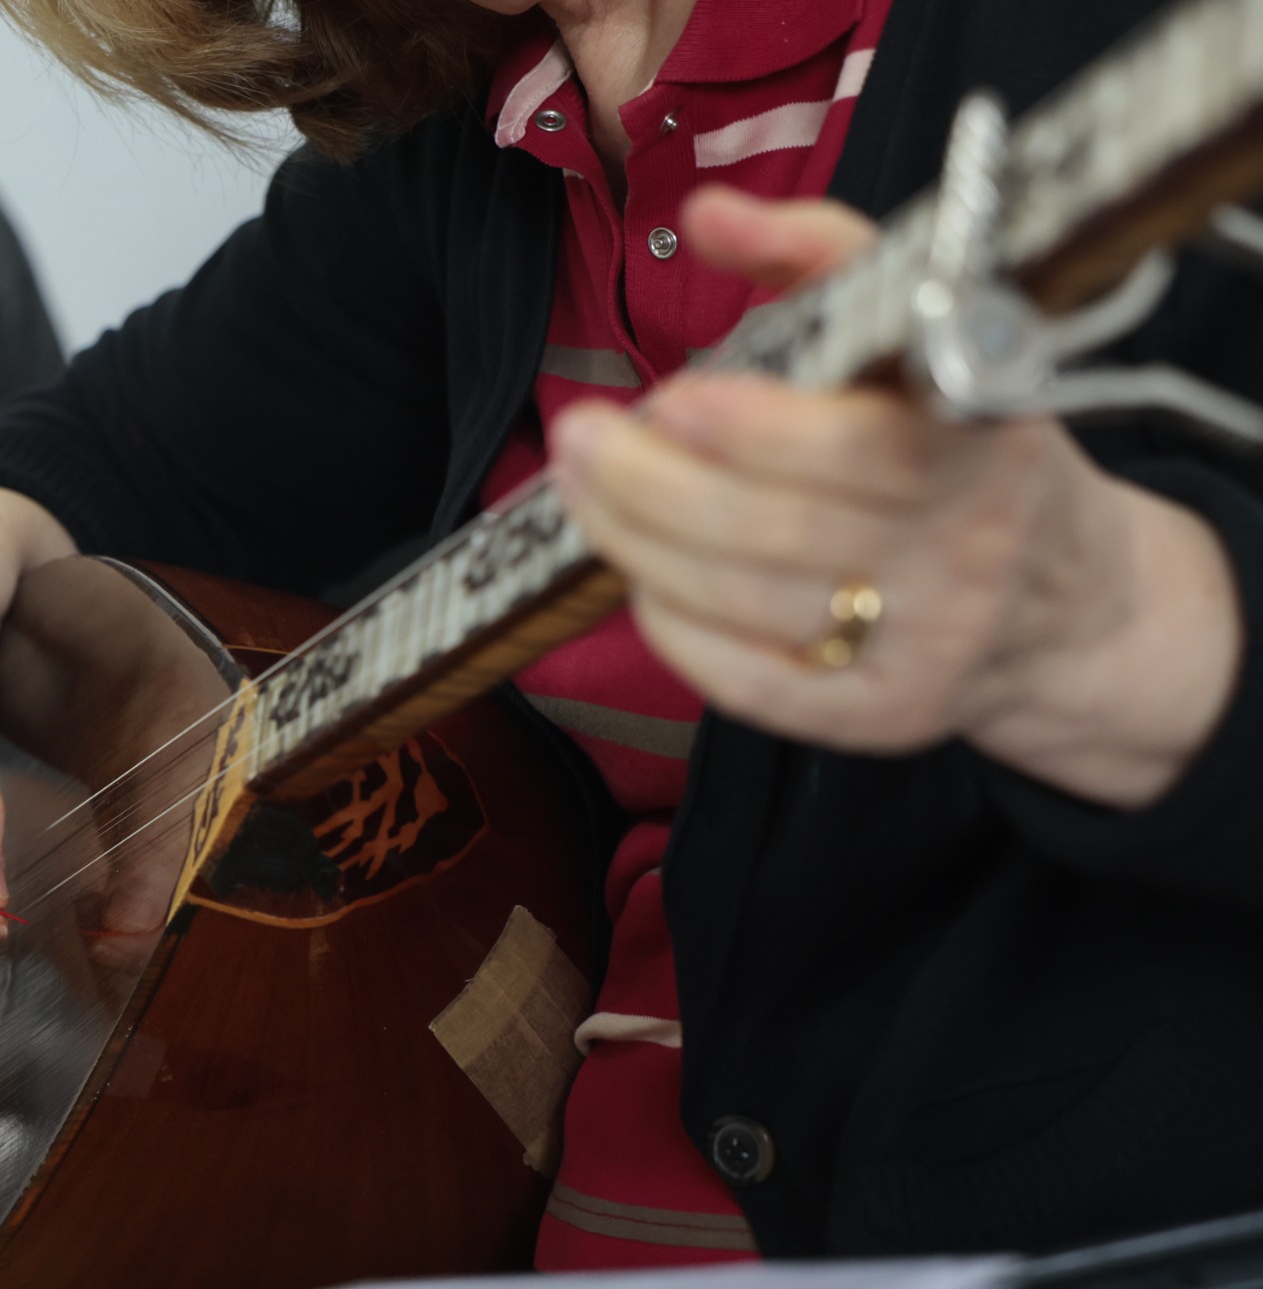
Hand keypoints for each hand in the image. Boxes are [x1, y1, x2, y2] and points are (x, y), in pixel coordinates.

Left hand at [549, 186, 1240, 808]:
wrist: (1069, 598)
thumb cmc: (960, 440)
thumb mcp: (924, 330)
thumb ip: (819, 255)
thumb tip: (707, 212)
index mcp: (984, 435)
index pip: (860, 446)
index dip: (754, 429)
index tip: (670, 397)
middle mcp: (965, 546)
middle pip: (778, 530)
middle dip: (651, 485)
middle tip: (579, 438)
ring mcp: (927, 641)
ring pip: (749, 603)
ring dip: (637, 543)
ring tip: (583, 487)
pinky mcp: (885, 715)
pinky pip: (752, 686)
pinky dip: (676, 629)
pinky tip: (639, 578)